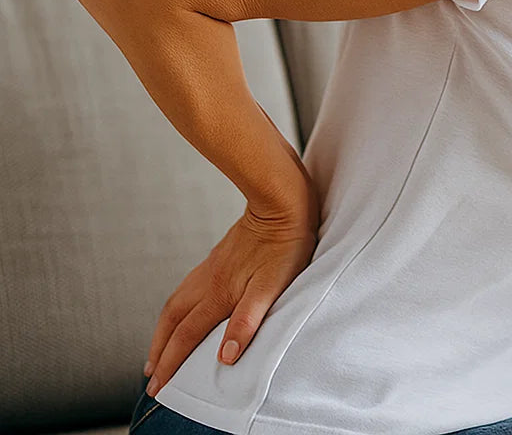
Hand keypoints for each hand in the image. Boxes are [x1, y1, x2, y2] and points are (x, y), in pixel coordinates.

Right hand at [144, 198, 318, 396]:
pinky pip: (186, 290)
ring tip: (158, 348)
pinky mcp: (217, 258)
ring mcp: (210, 269)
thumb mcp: (271, 288)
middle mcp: (207, 284)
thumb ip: (247, 322)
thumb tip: (224, 357)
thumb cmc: (284, 246)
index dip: (170, 365)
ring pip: (175, 305)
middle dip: (158, 351)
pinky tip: (184, 309)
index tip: (157, 388)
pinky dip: (177, 308)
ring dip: (163, 330)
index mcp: (218, 295)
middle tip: (149, 374)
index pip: (186, 339)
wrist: (280, 202)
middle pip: (171, 324)